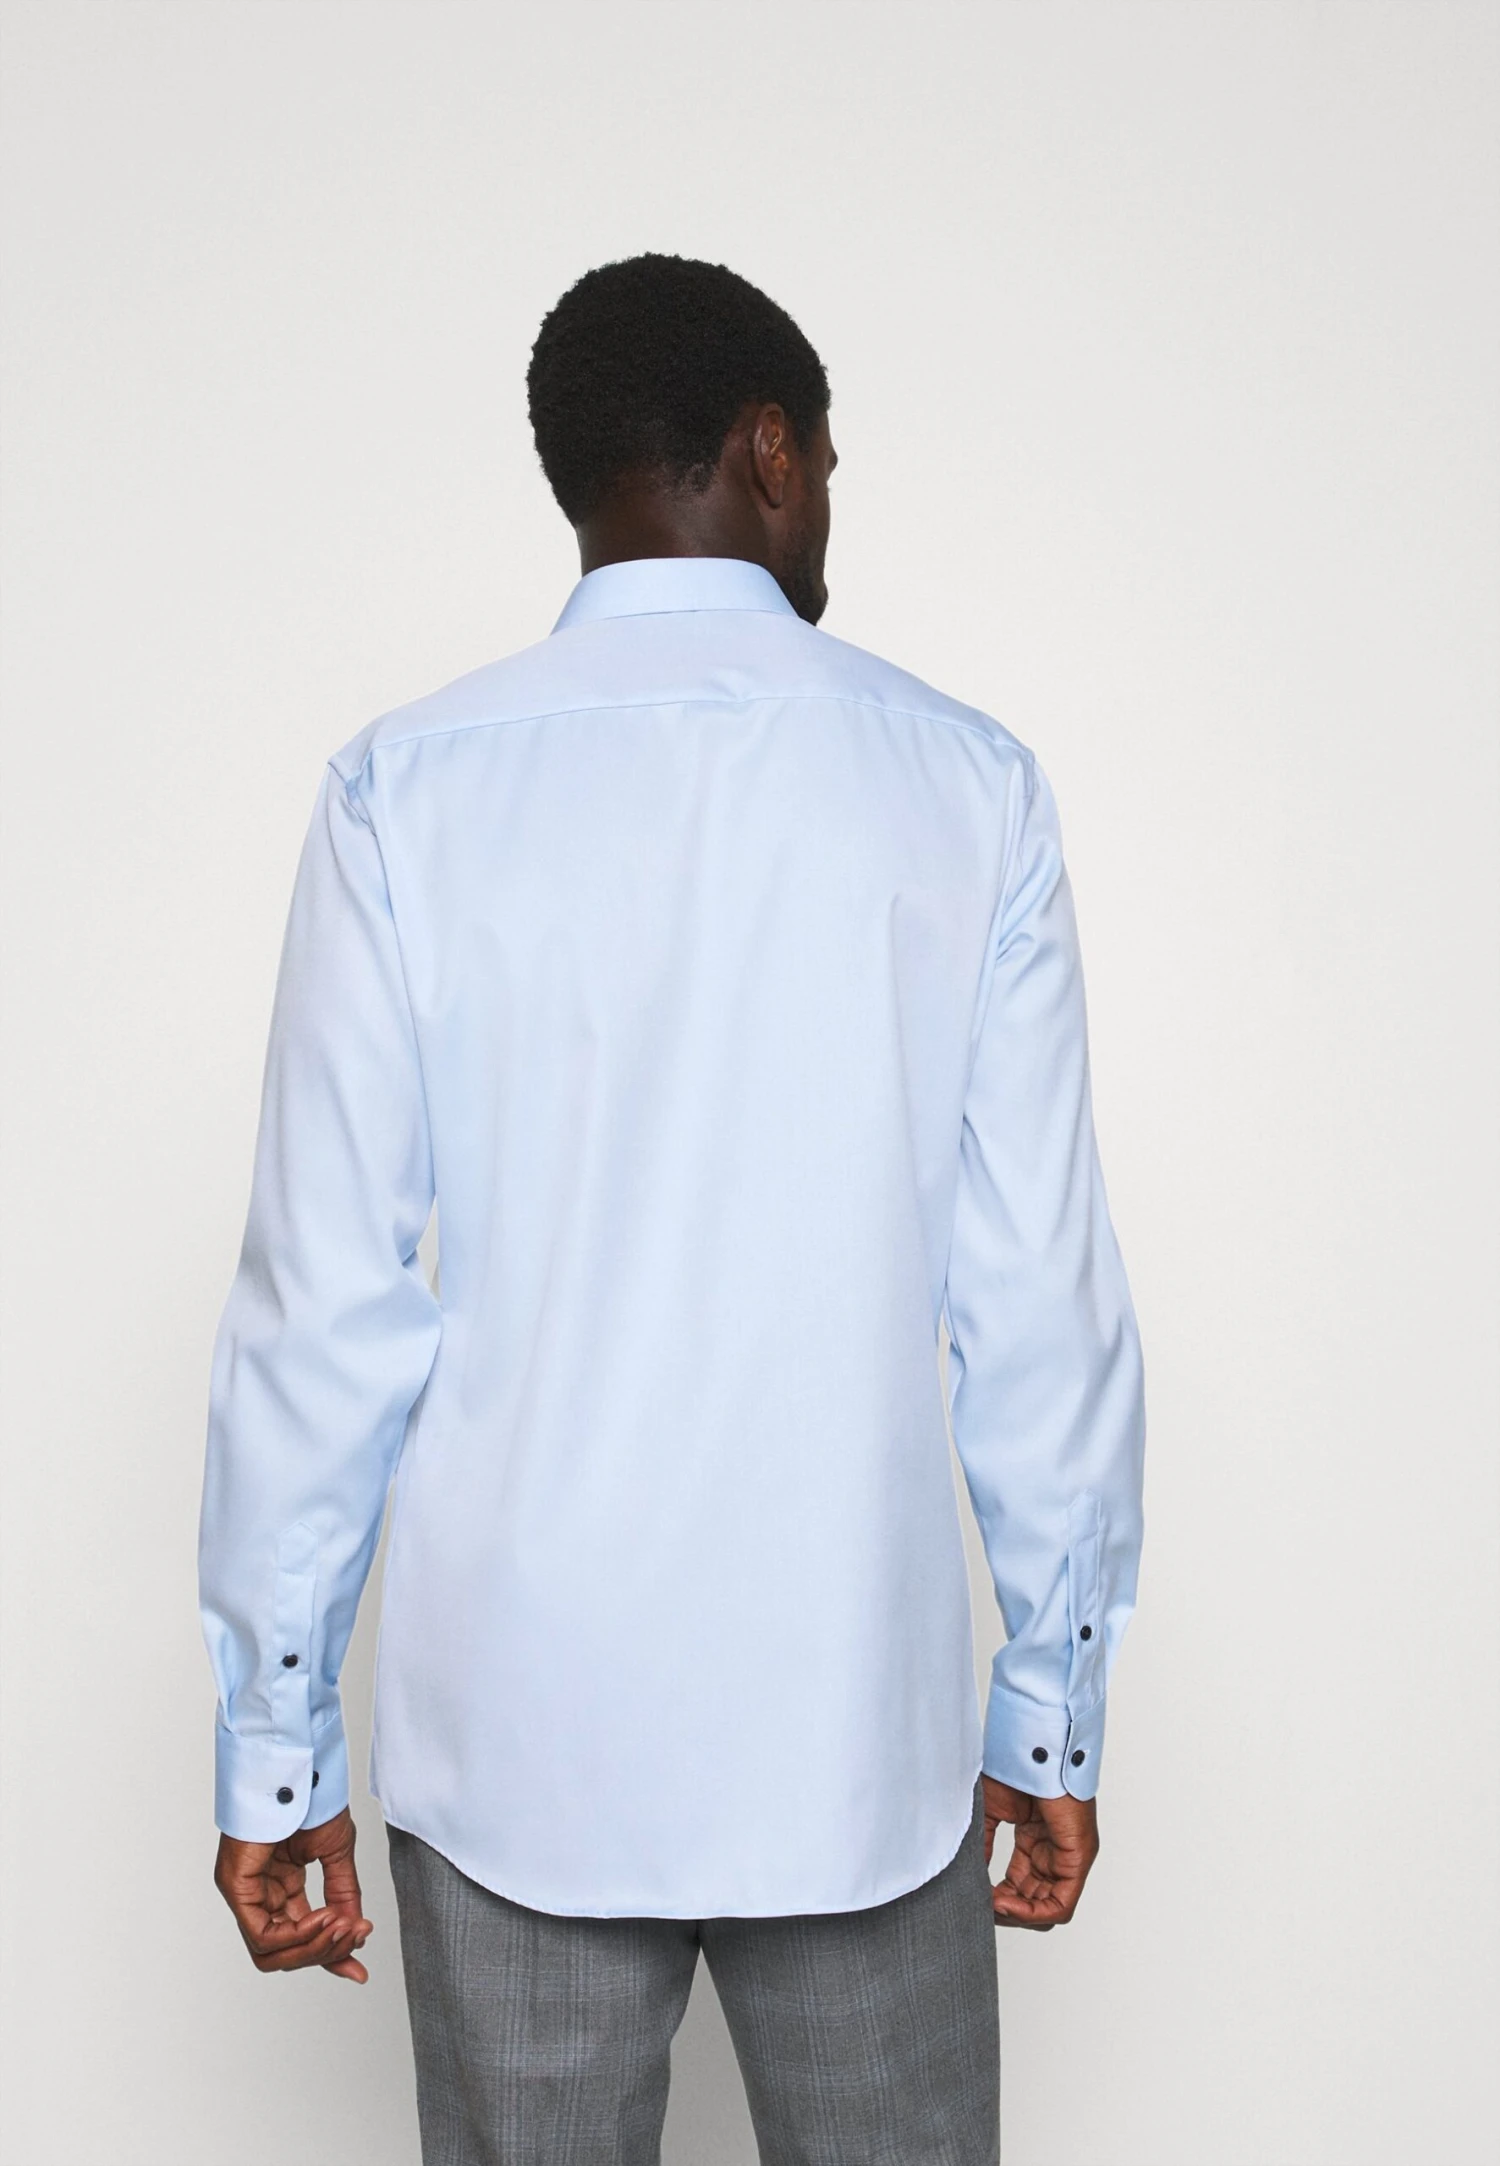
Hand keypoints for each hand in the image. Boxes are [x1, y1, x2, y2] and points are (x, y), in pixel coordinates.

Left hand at [214, 1805, 373, 1980]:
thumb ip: (343, 1896)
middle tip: (355, 1938)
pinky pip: (261, 1934)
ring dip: (312, 1948)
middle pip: (285, 1953)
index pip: (300, 1937)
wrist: (298, 1767)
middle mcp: (259, 1895)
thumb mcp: (336, 1854)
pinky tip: (322, 1918)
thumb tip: (354, 1933)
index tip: (359, 1969)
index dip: (329, 1957)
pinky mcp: (235, 1888)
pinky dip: (295, 1935)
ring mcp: (244, 1893)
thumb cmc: (311, 1798)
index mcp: (280, 1887)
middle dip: (324, 1953)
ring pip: (270, 1953)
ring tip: (343, 1928)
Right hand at [981, 1774, 1098, 1930]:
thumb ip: (986, 1846)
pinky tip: (1006, 1903)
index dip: (1000, 1899)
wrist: (1031, 1747)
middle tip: (984, 1907)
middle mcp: (1055, 1853)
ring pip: (1049, 1909)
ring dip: (1019, 1915)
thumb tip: (975, 1878)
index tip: (977, 1898)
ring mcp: (1069, 1857)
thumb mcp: (991, 1813)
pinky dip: (1033, 1912)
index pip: (1022, 1886)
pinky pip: (1061, 1904)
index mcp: (1036, 1841)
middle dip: (1008, 1911)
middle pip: (1035, 1901)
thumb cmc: (1014, 1768)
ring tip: (993, 1906)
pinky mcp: (1078, 1858)